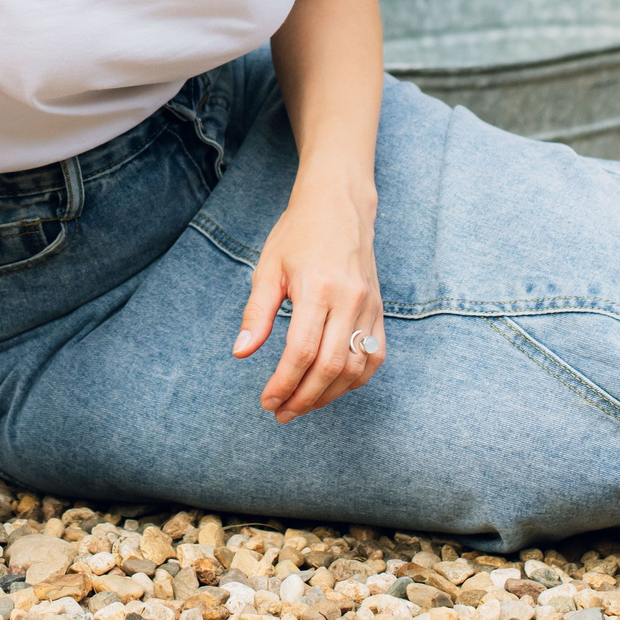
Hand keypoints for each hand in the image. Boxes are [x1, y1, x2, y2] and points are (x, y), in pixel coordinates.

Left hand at [233, 177, 383, 421]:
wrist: (339, 206)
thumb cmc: (298, 234)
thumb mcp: (268, 268)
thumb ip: (256, 314)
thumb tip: (241, 354)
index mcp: (317, 289)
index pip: (301, 352)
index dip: (283, 384)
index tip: (266, 401)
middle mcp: (349, 301)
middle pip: (329, 367)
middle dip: (303, 397)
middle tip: (281, 413)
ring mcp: (369, 307)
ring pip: (355, 368)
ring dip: (328, 395)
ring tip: (301, 406)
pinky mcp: (379, 311)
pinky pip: (373, 357)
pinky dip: (354, 380)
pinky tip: (332, 388)